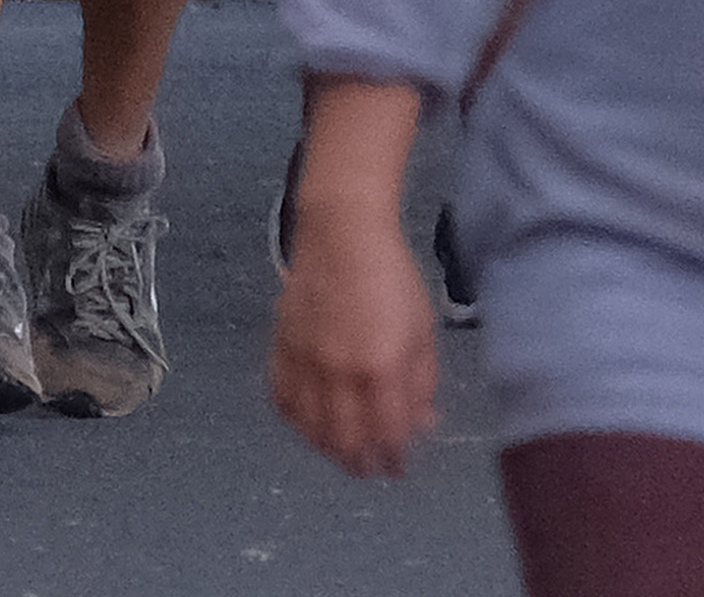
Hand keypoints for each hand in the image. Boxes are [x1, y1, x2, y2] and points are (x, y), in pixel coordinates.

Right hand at [269, 206, 440, 477]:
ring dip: (327, 449)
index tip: (397, 467)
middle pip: (345, 439)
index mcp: (381, 365)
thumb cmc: (391, 275)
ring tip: (342, 454)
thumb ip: (421, 382)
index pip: (385, 433)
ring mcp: (305, 360)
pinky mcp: (281, 346)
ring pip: (310, 427)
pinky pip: (282, 399)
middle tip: (370, 469)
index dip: (392, 458)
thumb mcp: (422, 328)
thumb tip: (421, 424)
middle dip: (360, 463)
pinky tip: (308, 424)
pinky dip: (295, 421)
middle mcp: (339, 370)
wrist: (342, 233)